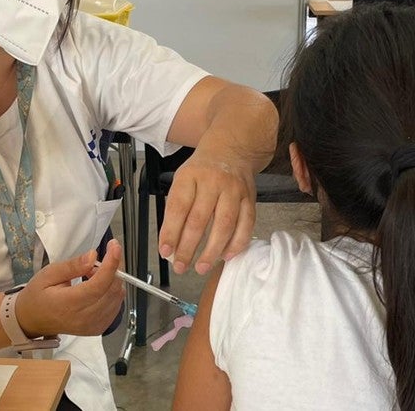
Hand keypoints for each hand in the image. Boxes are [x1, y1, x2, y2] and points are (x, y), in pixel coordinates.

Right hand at [15, 241, 124, 337]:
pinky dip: (112, 291)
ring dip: (112, 280)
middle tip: (98, 259)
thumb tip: (93, 256)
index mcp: (70, 304)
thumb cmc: (37, 296)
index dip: (111, 263)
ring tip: (92, 274)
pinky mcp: (97, 329)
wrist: (31, 321)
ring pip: (117, 298)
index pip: (100, 284)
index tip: (114, 245)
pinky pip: (115, 307)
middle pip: (112, 290)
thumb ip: (72, 266)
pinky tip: (97, 286)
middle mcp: (85, 318)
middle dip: (113, 268)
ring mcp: (93, 326)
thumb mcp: (48, 274)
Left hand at [159, 155, 255, 275]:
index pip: (178, 207)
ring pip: (224, 224)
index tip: (165, 251)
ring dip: (212, 251)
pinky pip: (245, 225)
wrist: (232, 149)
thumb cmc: (202, 170)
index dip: (170, 232)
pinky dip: (236, 243)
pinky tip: (226, 255)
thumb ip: (176, 210)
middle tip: (181, 266)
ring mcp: (234, 190)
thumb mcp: (182, 180)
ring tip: (202, 266)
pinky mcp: (249, 198)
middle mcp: (213, 182)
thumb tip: (171, 244)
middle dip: (188, 248)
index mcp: (190, 177)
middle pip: (199, 220)